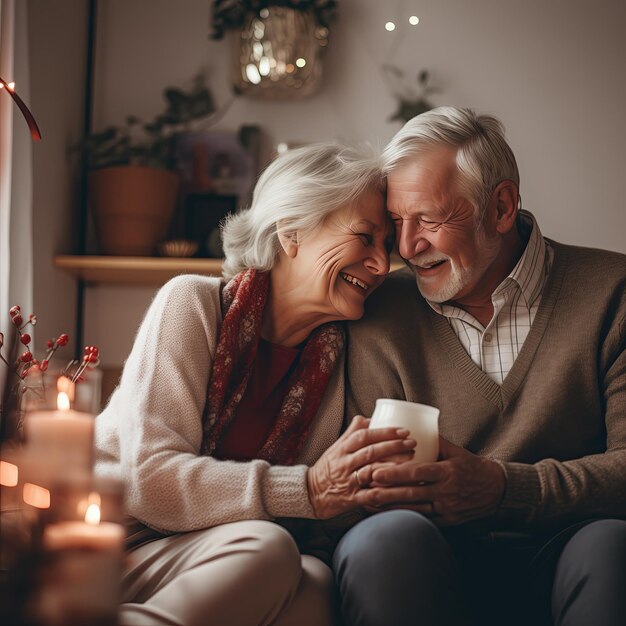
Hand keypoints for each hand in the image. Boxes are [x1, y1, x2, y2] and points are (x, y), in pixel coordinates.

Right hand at [307, 415, 415, 519]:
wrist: (309, 494)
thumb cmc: (326, 469)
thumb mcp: (335, 448)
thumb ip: (351, 433)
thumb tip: (369, 418)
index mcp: (342, 449)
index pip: (364, 436)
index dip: (384, 432)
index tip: (403, 430)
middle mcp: (345, 463)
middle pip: (370, 451)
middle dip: (393, 446)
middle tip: (412, 442)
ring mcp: (348, 481)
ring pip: (372, 471)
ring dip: (393, 466)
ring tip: (412, 461)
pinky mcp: (352, 499)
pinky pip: (372, 495)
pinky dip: (387, 492)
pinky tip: (402, 489)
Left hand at [365, 437, 505, 525]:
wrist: (496, 490)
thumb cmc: (471, 467)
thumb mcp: (456, 451)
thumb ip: (434, 441)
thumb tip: (412, 425)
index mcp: (447, 472)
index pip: (417, 473)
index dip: (395, 474)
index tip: (376, 472)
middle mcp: (446, 492)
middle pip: (412, 493)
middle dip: (387, 492)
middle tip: (366, 488)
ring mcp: (447, 509)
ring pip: (414, 509)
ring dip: (391, 507)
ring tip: (370, 502)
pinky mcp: (447, 521)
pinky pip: (422, 520)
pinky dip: (404, 517)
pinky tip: (387, 515)